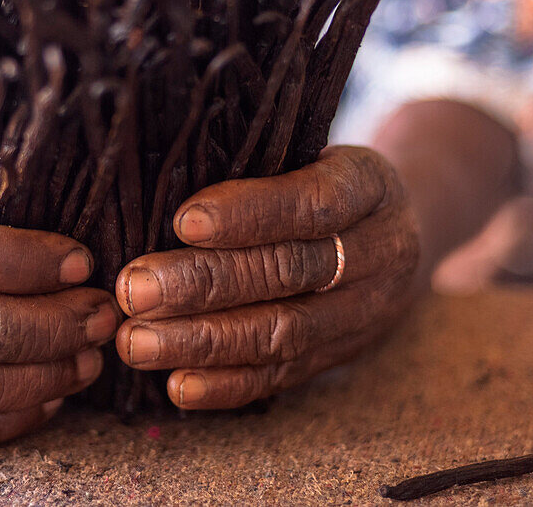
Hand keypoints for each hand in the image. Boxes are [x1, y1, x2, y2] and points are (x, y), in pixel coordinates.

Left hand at [114, 146, 418, 408]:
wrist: (399, 227)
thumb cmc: (322, 173)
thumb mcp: (311, 148)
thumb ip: (255, 162)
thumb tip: (161, 179)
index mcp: (371, 185)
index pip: (312, 203)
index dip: (248, 214)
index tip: (182, 222)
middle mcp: (380, 251)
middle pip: (288, 272)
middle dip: (202, 284)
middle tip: (133, 289)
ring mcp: (365, 312)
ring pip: (283, 332)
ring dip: (203, 341)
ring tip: (137, 341)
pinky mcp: (341, 354)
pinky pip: (284, 376)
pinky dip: (227, 385)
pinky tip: (176, 385)